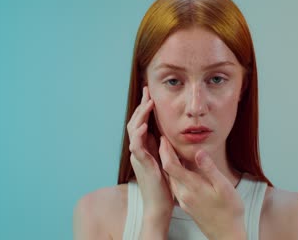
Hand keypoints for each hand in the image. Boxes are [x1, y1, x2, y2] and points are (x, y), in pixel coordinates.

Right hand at [127, 86, 173, 222]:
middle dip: (141, 106)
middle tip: (147, 91)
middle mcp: (138, 151)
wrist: (159, 206)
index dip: (144, 108)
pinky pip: (137, 148)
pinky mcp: (142, 165)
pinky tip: (143, 126)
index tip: (150, 93)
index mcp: (144, 148)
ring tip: (147, 103)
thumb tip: (164, 134)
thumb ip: (161, 147)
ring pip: (133, 132)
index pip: (141, 123)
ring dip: (140, 116)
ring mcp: (138, 157)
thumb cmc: (163, 185)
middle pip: (135, 123)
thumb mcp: (164, 160)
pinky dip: (139, 136)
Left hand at [159, 136, 246, 239]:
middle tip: (164, 139)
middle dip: (164, 154)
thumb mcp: (223, 186)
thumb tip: (198, 152)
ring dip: (168, 164)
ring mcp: (183, 201)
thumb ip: (209, 169)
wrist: (227, 235)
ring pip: (171, 178)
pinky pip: (176, 185)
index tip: (164, 137)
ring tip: (170, 151)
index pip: (170, 165)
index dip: (165, 150)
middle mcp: (183, 194)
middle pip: (167, 171)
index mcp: (192, 187)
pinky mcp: (186, 205)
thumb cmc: (229, 211)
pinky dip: (174, 174)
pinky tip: (181, 170)